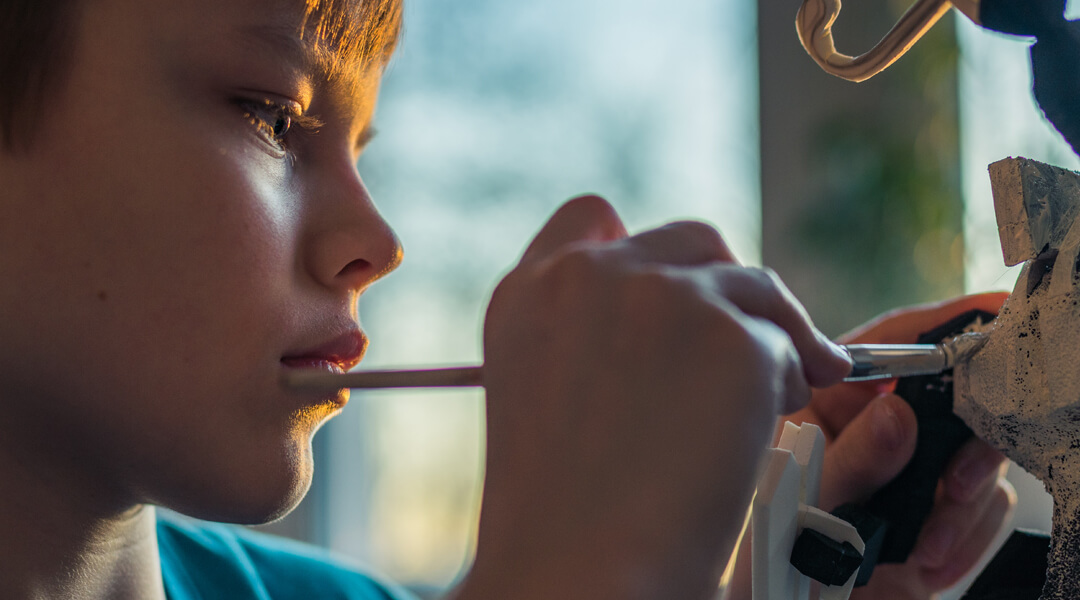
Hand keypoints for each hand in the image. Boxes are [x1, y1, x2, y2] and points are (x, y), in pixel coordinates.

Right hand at [457, 196, 850, 599]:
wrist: (582, 570)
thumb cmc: (561, 513)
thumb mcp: (536, 395)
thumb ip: (584, 333)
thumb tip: (671, 308)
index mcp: (529, 292)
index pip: (592, 218)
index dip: (643, 258)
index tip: (671, 295)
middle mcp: (588, 274)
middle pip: (692, 242)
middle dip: (724, 295)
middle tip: (740, 357)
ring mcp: (660, 296)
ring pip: (750, 286)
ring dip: (768, 338)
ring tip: (764, 403)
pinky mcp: (728, 333)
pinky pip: (785, 341)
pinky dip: (786, 384)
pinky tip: (759, 434)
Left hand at [729, 294, 1015, 599]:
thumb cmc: (772, 552)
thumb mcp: (803, 500)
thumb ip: (850, 459)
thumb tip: (897, 416)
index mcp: (829, 404)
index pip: (889, 347)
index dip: (942, 325)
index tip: (992, 311)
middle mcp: (873, 430)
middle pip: (949, 400)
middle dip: (966, 438)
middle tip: (957, 477)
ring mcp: (908, 474)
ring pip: (975, 458)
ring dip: (962, 502)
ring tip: (921, 538)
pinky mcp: (934, 517)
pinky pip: (984, 512)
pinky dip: (962, 538)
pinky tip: (921, 559)